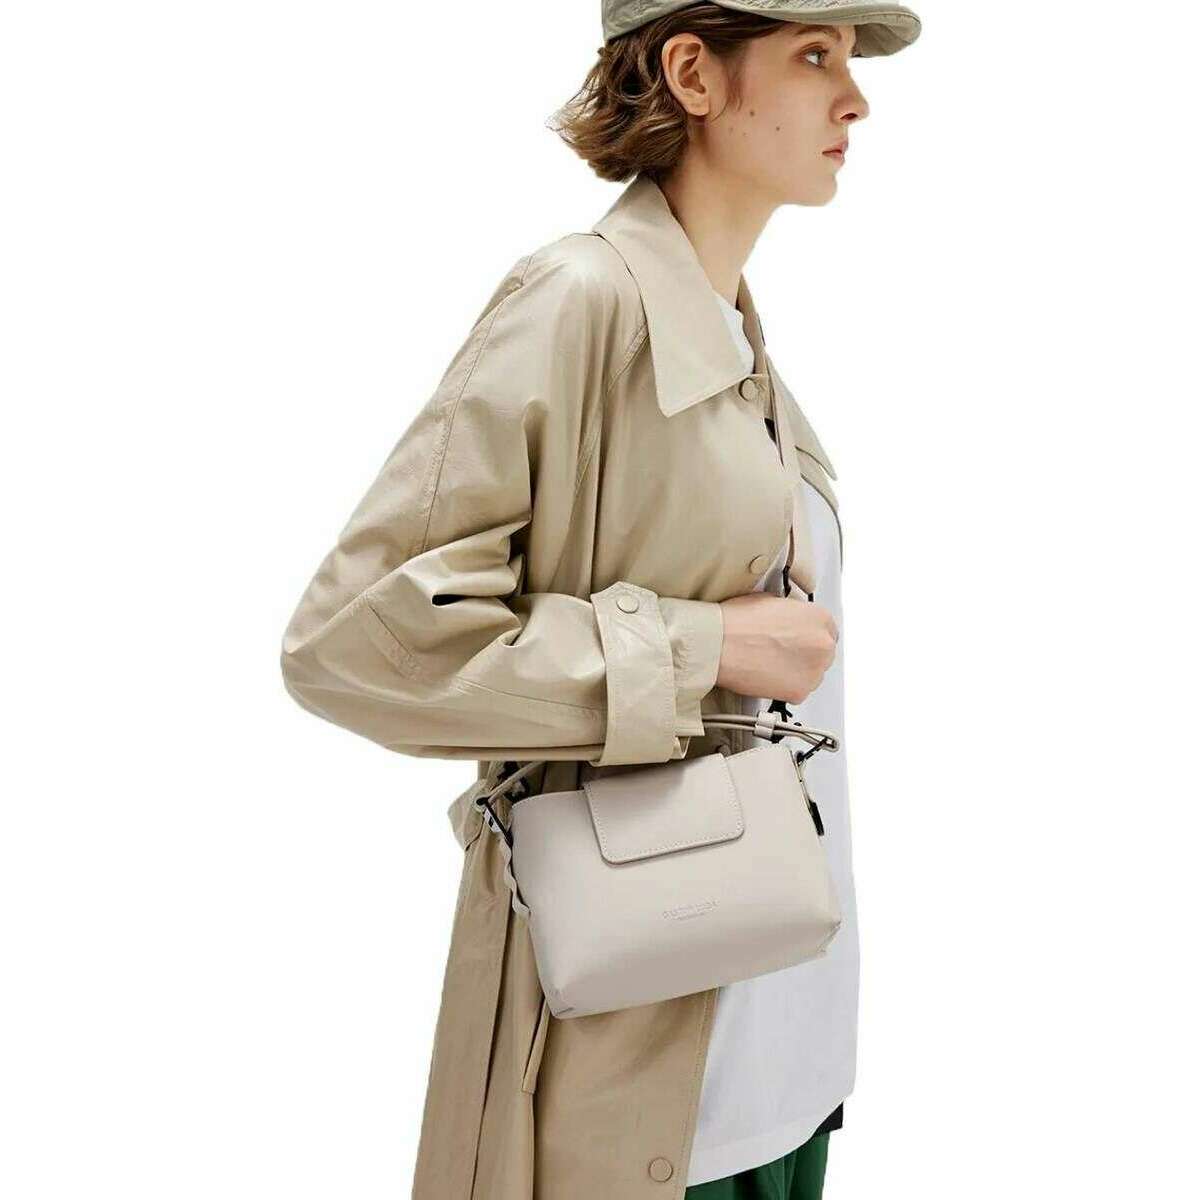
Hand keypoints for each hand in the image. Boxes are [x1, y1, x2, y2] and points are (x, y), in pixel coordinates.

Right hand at [714, 592, 838, 703]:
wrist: (719, 645)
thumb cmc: (737, 622)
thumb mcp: (771, 600)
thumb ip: (791, 613)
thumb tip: (789, 620)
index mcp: (819, 618)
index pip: (827, 631)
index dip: (809, 636)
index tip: (799, 641)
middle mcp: (823, 644)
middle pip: (822, 654)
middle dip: (804, 655)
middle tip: (780, 653)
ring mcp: (814, 670)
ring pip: (811, 675)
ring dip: (796, 672)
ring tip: (769, 665)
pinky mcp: (799, 692)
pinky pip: (797, 693)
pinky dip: (784, 688)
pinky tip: (766, 677)